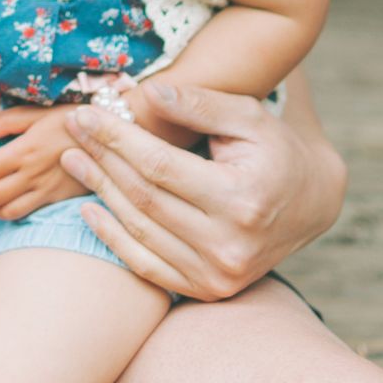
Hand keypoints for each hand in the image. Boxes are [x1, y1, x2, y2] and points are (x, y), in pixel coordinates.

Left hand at [0, 106, 87, 218]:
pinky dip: (10, 211)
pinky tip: (9, 199)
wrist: (113, 138)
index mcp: (24, 151)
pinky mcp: (56, 200)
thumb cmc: (75, 118)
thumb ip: (10, 121)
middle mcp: (32, 176)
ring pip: (6, 211)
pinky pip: (25, 213)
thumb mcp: (41, 111)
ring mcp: (45, 191)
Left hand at [58, 80, 346, 300]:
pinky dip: (114, 238)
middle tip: (71, 130)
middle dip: (102, 159)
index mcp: (242, 199)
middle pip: (145, 198)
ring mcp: (218, 275)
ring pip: (140, 231)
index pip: (160, 166)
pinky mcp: (208, 289)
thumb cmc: (275, 149)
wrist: (311, 203)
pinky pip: (148, 266)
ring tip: (73, 159)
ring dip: (100, 192)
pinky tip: (90, 208)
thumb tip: (147, 93)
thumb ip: (199, 104)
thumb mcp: (247, 116)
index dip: (118, 139)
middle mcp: (230, 245)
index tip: (86, 114)